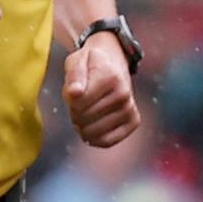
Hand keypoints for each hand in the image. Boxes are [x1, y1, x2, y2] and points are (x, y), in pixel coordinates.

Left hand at [63, 32, 141, 148]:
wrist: (114, 60)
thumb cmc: (91, 63)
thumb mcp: (77, 60)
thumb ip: (74, 76)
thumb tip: (74, 94)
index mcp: (109, 77)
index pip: (78, 103)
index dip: (69, 100)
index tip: (74, 91)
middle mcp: (123, 94)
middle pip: (84, 119)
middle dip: (75, 113)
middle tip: (80, 101)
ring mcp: (130, 109)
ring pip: (93, 133)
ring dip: (83, 126)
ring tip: (86, 111)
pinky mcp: (133, 121)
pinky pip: (107, 141)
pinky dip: (94, 139)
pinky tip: (92, 127)